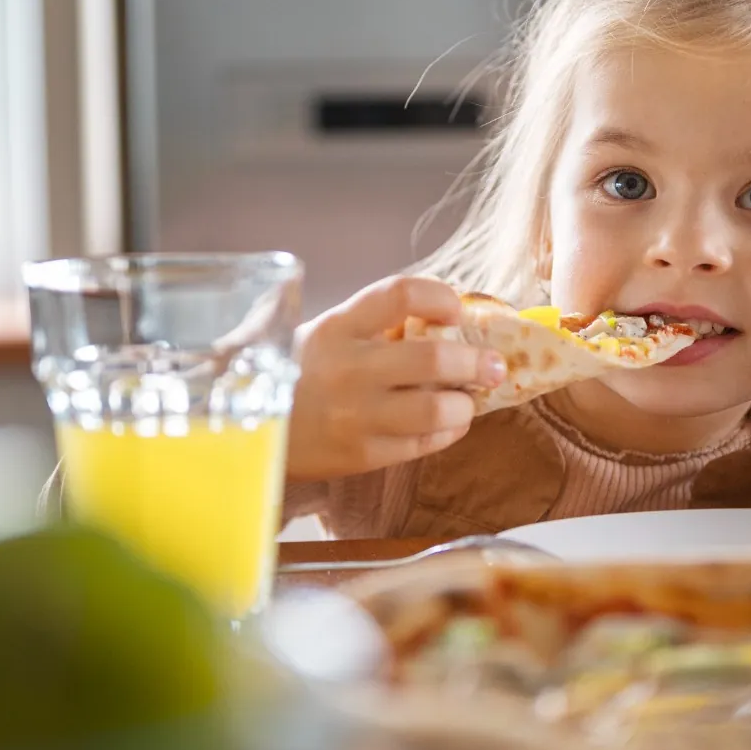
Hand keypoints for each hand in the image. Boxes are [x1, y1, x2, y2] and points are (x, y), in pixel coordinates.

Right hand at [286, 276, 506, 481]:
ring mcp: (356, 415)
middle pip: (432, 357)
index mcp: (337, 327)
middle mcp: (347, 368)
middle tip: (492, 364)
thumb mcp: (325, 335)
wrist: (258, 431)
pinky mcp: (363, 454)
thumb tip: (449, 321)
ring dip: (465, 402)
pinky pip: (425, 442)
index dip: (440, 297)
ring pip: (436, 408)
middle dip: (477, 360)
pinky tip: (449, 422)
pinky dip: (449, 430)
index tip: (455, 311)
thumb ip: (376, 325)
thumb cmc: (302, 375)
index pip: (400, 294)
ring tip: (468, 399)